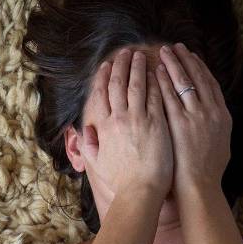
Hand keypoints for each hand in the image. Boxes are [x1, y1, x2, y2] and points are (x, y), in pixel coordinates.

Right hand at [78, 47, 173, 197]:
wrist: (139, 191)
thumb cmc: (120, 181)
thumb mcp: (97, 163)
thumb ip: (89, 145)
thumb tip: (84, 130)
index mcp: (104, 127)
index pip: (101, 94)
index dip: (103, 77)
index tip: (106, 65)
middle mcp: (120, 119)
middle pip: (118, 84)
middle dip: (121, 65)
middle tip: (125, 52)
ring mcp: (139, 120)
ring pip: (137, 85)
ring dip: (138, 68)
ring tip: (141, 55)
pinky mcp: (157, 123)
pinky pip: (156, 96)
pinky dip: (156, 82)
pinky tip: (158, 71)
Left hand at [156, 43, 231, 199]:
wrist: (199, 186)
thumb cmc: (208, 172)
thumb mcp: (221, 146)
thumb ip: (216, 129)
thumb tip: (216, 120)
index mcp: (222, 116)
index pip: (211, 84)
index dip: (201, 68)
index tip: (193, 57)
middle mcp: (210, 112)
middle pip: (198, 78)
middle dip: (186, 60)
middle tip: (176, 47)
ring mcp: (194, 116)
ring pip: (183, 82)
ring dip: (173, 64)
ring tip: (164, 52)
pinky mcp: (177, 123)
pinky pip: (169, 96)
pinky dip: (163, 81)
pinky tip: (155, 71)